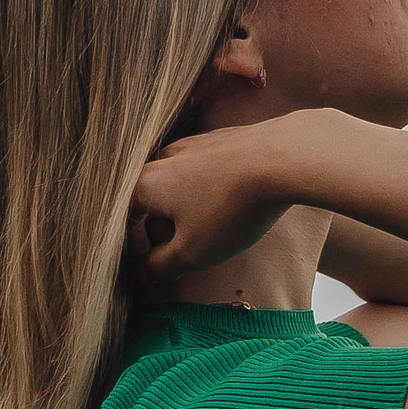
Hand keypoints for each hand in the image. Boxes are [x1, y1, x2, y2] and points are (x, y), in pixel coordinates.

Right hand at [126, 118, 304, 283]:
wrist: (281, 157)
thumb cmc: (231, 207)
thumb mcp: (193, 252)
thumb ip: (162, 265)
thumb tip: (149, 270)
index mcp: (145, 184)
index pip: (126, 219)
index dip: (139, 248)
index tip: (160, 266)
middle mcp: (163, 158)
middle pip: (153, 202)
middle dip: (167, 230)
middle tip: (192, 253)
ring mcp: (194, 144)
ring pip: (181, 185)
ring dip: (192, 210)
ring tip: (219, 229)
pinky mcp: (223, 138)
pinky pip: (208, 171)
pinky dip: (214, 190)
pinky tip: (237, 203)